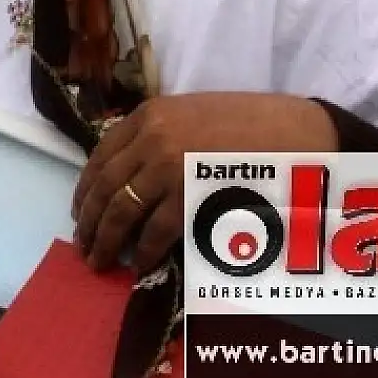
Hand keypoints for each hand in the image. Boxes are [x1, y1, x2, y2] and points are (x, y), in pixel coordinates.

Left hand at [71, 93, 336, 272]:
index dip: (85, 188)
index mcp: (148, 114)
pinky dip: (145, 251)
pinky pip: (156, 231)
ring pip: (122, 210)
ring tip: (99, 260)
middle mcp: (151, 138)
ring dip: (106, 240)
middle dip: (89, 220)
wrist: (298, 131)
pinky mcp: (192, 196)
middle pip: (104, 186)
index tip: (80, 210)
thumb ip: (157, 134)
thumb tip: (131, 172)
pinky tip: (141, 264)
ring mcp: (169, 167)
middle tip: (84, 244)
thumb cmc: (250, 121)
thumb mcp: (191, 113)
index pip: (100, 156)